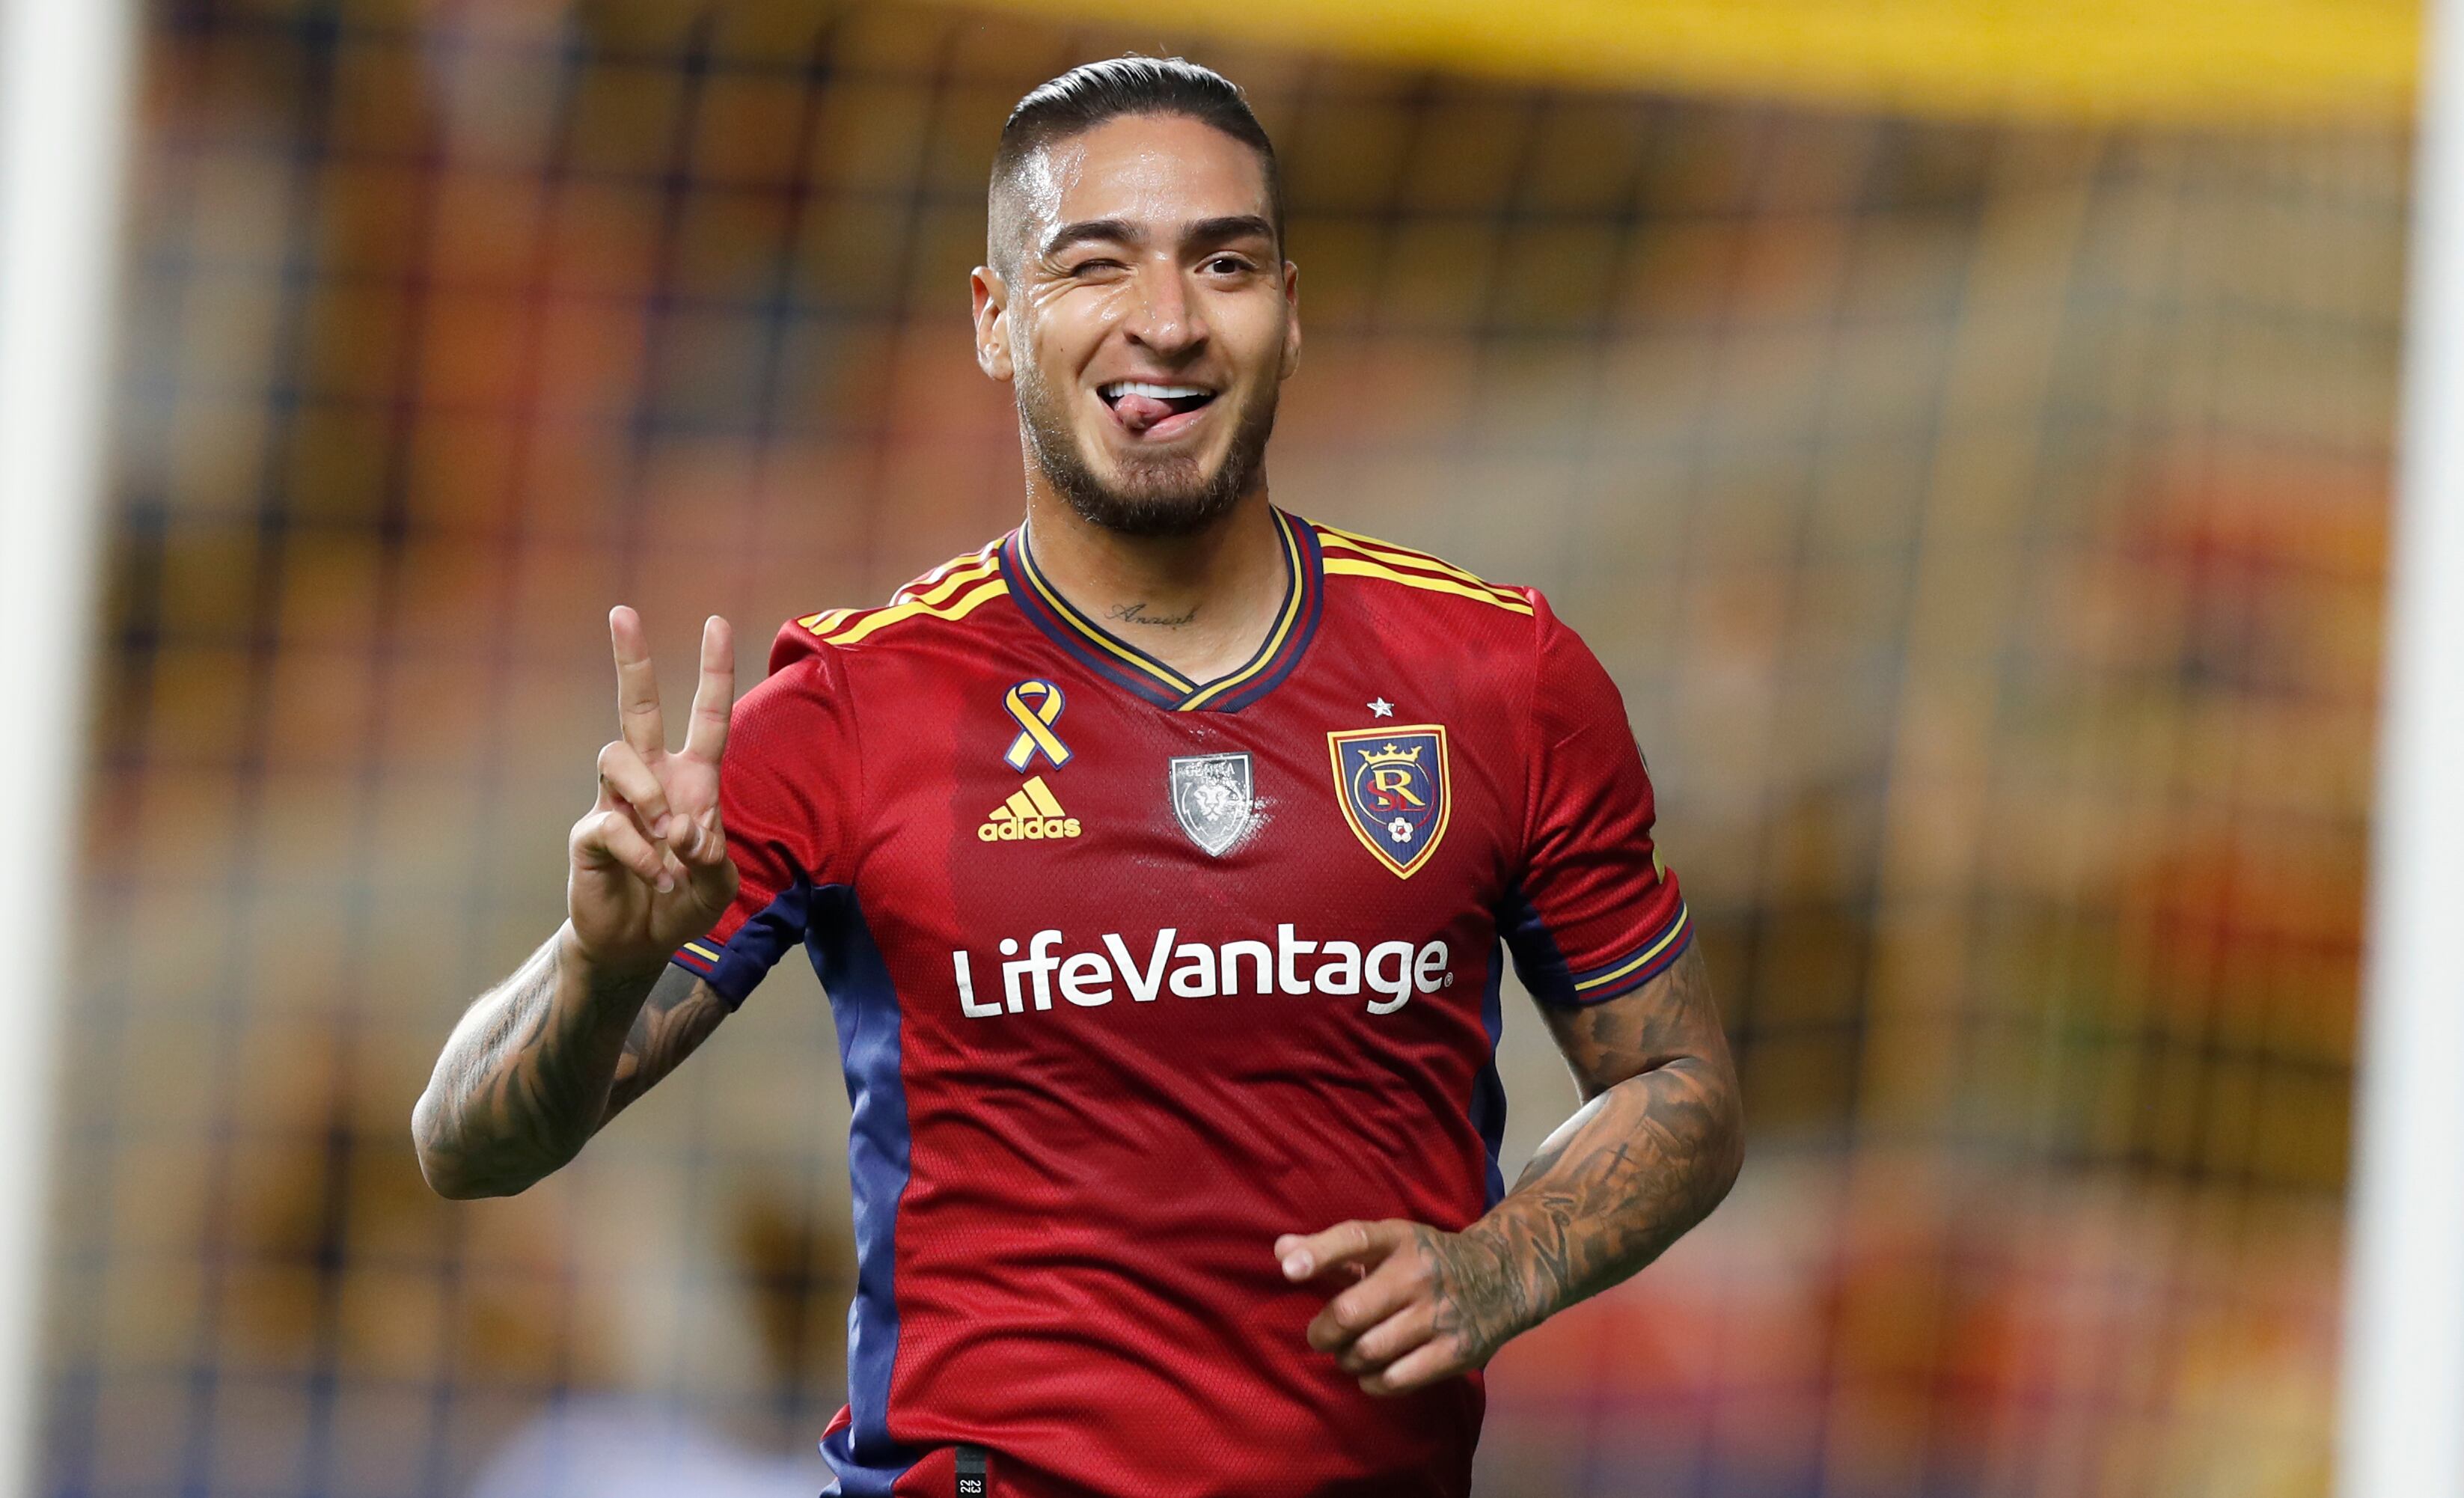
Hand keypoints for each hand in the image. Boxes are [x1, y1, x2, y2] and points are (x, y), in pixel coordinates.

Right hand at [566, 607, 739, 974]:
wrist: (637, 945)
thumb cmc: (683, 903)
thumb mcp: (719, 882)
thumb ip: (714, 854)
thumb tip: (685, 828)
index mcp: (692, 780)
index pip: (706, 716)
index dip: (713, 671)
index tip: (716, 622)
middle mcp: (651, 779)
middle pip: (636, 707)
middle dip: (630, 659)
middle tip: (622, 612)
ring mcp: (616, 802)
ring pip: (615, 755)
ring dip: (650, 797)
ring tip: (671, 841)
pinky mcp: (590, 833)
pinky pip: (613, 824)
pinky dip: (643, 854)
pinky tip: (657, 876)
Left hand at [1276, 1219, 1535, 1396]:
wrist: (1503, 1276)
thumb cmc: (1426, 1260)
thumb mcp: (1388, 1243)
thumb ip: (1332, 1250)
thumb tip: (1281, 1251)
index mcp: (1400, 1239)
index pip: (1356, 1239)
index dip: (1319, 1254)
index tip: (1289, 1270)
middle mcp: (1419, 1274)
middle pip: (1350, 1311)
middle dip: (1323, 1332)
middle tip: (1322, 1336)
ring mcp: (1439, 1314)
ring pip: (1367, 1351)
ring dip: (1347, 1358)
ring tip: (1351, 1352)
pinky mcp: (1455, 1352)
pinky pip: (1395, 1379)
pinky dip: (1373, 1381)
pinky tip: (1374, 1371)